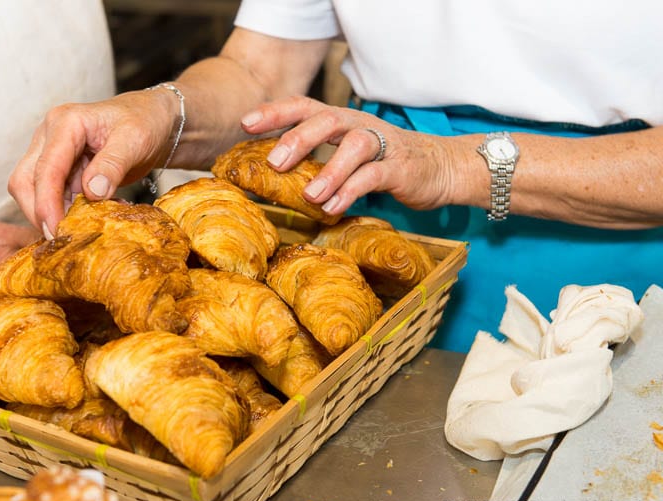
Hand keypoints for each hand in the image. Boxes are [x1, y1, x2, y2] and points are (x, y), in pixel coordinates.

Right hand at [8, 89, 178, 237]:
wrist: (153, 120)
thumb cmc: (145, 122)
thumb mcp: (135, 140)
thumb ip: (113, 164)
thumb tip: (93, 192)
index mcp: (65, 122)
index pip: (45, 168)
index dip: (46, 203)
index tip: (56, 231)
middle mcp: (50, 136)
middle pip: (25, 181)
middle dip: (39, 212)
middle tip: (62, 239)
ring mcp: (52, 153)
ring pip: (34, 192)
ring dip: (55, 214)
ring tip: (88, 225)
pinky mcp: (61, 170)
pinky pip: (54, 197)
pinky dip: (69, 212)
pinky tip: (94, 216)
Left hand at [240, 95, 461, 214]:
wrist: (441, 167)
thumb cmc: (384, 162)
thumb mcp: (347, 155)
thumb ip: (316, 159)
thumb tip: (271, 175)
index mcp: (342, 121)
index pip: (305, 106)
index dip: (275, 112)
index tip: (245, 123)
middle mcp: (360, 126)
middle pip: (328, 119)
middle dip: (298, 138)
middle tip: (274, 162)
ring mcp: (383, 145)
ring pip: (355, 146)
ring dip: (329, 170)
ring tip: (309, 196)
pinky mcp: (400, 168)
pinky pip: (374, 176)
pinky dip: (352, 191)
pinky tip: (333, 208)